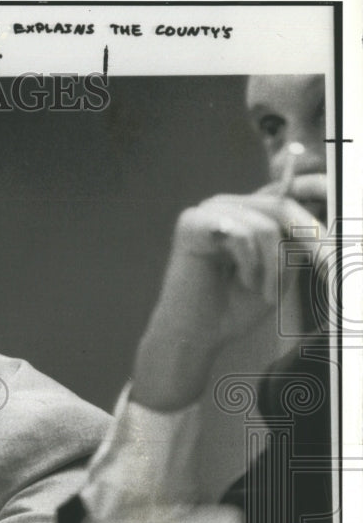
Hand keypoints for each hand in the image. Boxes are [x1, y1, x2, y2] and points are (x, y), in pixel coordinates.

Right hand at [132, 191, 322, 410]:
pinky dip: (250, 264)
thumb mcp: (279, 269)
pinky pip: (241, 234)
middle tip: (308, 275)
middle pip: (279, 206)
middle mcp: (225, 206)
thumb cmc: (235, 307)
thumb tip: (321, 218)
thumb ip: (295, 241)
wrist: (197, 334)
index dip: (313, 188)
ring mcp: (206, 212)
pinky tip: (243, 282)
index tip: (332, 211)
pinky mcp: (191, 224)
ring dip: (273, 265)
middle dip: (302, 243)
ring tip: (262, 291)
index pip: (284, 190)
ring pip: (264, 226)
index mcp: (243, 213)